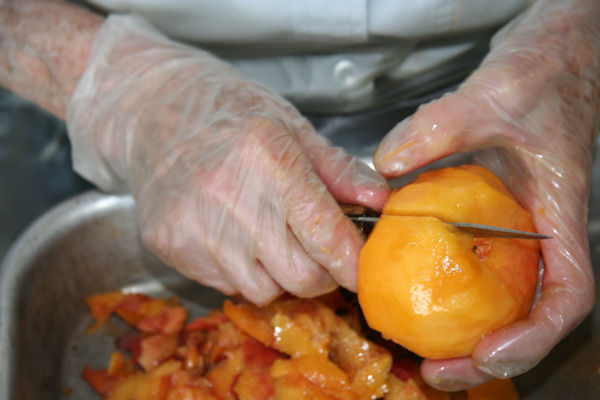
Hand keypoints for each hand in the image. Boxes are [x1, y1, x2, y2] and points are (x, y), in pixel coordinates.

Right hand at [66, 15, 389, 304]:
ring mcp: (194, 226)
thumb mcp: (291, 127)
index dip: (353, 263)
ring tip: (270, 237)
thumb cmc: (227, 112)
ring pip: (262, 289)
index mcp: (269, 160)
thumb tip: (381, 202)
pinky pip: (224, 284)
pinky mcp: (169, 245)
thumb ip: (339, 170)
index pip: (326, 236)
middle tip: (320, 255)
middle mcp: (229, 197)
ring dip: (279, 274)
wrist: (153, 108)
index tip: (362, 270)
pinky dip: (241, 271)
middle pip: (299, 277)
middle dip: (321, 275)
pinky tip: (233, 235)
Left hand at [374, 0, 598, 389]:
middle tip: (437, 372)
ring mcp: (515, 232)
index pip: (568, 294)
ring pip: (501, 301)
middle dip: (489, 354)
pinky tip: (408, 296)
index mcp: (558, 217)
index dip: (535, 335)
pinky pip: (472, 265)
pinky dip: (446, 291)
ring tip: (422, 357)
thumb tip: (385, 164)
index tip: (489, 352)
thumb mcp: (493, 95)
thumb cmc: (540, 76)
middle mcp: (540, 235)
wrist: (551, 60)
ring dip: (464, 336)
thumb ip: (441, 126)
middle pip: (529, 316)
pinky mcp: (491, 220)